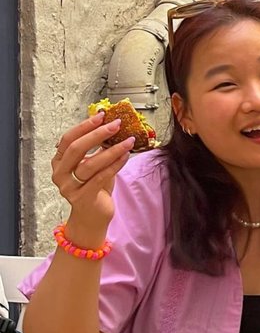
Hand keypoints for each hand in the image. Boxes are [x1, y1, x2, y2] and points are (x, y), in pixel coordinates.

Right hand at [51, 112, 134, 245]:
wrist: (92, 217)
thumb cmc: (94, 188)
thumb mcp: (94, 165)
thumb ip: (98, 149)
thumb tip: (112, 126)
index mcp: (60, 162)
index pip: (68, 139)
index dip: (84, 126)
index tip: (101, 116)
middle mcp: (60, 174)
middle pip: (76, 149)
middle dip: (97, 134)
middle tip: (115, 124)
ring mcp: (69, 187)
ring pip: (89, 164)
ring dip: (111, 150)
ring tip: (128, 141)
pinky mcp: (82, 198)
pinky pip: (100, 178)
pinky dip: (115, 165)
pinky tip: (126, 156)